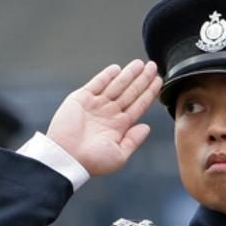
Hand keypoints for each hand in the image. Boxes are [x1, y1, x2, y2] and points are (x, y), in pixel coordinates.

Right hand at [46, 59, 163, 176]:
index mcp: (120, 126)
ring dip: (128, 74)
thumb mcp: (119, 155)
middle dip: (142, 79)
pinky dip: (106, 76)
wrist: (66, 157)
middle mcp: (110, 113)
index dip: (149, 93)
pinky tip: (117, 68)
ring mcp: (96, 105)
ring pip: (116, 85)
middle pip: (130, 92)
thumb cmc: (92, 161)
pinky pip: (97, 84)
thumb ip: (133, 140)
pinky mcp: (81, 99)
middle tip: (153, 66)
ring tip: (140, 64)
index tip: (159, 81)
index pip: (139, 105)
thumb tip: (147, 127)